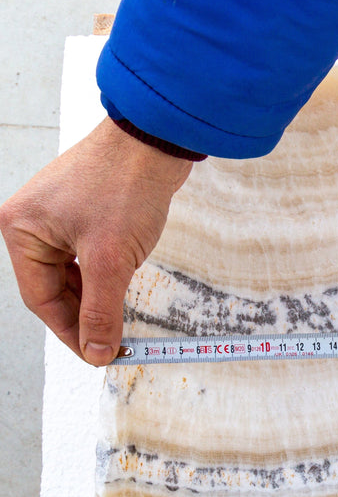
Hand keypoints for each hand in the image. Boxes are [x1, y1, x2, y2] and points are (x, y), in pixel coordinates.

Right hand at [0, 118, 192, 365]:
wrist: (155, 140)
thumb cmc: (125, 188)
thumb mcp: (111, 260)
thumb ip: (102, 310)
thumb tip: (96, 351)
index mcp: (23, 231)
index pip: (42, 299)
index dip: (71, 333)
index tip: (97, 357)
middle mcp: (33, 222)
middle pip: (55, 288)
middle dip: (84, 317)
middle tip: (111, 345)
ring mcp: (59, 215)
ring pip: (74, 274)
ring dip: (96, 298)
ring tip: (119, 322)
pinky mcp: (85, 211)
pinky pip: (88, 255)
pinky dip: (104, 276)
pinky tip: (121, 290)